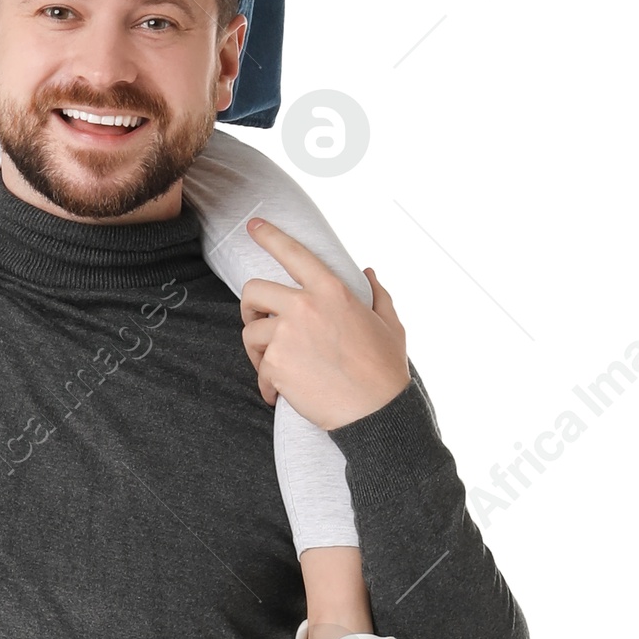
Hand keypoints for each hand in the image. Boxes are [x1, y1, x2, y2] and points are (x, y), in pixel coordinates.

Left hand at [240, 225, 409, 431]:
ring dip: (258, 351)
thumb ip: (377, 294)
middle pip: (253, 291)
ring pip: (250, 333)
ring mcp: (287, 336)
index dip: (269, 236)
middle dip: (250, 307)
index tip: (252, 226)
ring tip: (275, 368)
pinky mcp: (276, 365)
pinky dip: (267, 385)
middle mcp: (305, 307)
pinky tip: (279, 395)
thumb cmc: (385, 369)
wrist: (376, 412)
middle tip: (257, 322)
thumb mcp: (389, 324)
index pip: (293, 253)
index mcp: (332, 290)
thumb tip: (369, 272)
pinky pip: (259, 370)